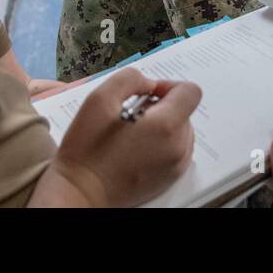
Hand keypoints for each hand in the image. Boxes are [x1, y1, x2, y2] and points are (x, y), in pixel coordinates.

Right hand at [34, 67, 199, 206]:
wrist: (81, 193)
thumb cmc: (87, 151)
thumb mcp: (99, 100)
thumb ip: (129, 79)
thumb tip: (149, 84)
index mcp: (166, 125)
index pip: (190, 91)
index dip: (168, 86)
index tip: (146, 95)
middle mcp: (178, 146)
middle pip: (185, 110)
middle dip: (161, 107)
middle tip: (131, 116)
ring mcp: (176, 165)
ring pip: (181, 130)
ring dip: (162, 125)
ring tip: (131, 134)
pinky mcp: (170, 178)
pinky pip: (176, 150)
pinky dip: (162, 143)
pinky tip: (136, 149)